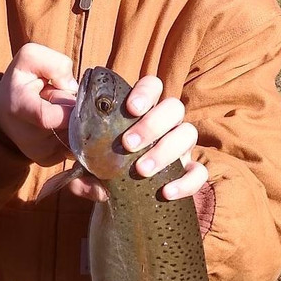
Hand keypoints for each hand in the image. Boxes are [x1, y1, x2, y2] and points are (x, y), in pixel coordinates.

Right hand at [0, 43, 77, 165]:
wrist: (1, 113)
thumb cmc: (19, 82)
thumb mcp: (29, 58)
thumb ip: (53, 63)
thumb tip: (72, 86)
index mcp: (20, 108)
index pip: (47, 116)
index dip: (67, 107)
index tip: (70, 94)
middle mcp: (29, 137)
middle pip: (71, 123)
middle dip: (73, 107)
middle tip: (58, 98)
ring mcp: (40, 153)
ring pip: (77, 134)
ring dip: (74, 120)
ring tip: (57, 111)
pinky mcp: (49, 160)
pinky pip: (75, 144)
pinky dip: (72, 132)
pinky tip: (58, 124)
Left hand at [66, 76, 208, 202]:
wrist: (120, 194)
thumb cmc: (103, 168)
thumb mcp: (86, 168)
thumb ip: (81, 175)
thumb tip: (93, 187)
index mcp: (142, 112)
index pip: (152, 86)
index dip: (145, 92)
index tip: (131, 109)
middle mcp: (166, 124)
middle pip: (173, 107)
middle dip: (152, 124)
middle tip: (127, 145)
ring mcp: (180, 147)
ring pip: (188, 134)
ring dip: (165, 151)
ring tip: (141, 170)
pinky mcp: (189, 172)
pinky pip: (199, 173)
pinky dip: (186, 182)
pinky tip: (165, 193)